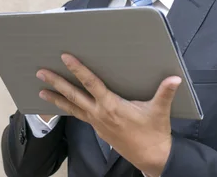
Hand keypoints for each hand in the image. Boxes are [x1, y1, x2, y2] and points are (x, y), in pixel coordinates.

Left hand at [36, 54, 180, 175]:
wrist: (151, 158)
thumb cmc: (154, 133)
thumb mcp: (159, 111)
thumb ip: (165, 92)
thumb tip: (175, 78)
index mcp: (111, 106)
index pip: (91, 83)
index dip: (78, 70)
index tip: (66, 58)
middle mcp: (100, 113)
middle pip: (73, 95)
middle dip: (56, 83)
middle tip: (40, 73)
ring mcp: (97, 123)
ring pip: (72, 108)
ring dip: (56, 99)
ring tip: (41, 92)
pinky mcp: (98, 129)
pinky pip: (79, 116)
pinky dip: (68, 109)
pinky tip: (62, 106)